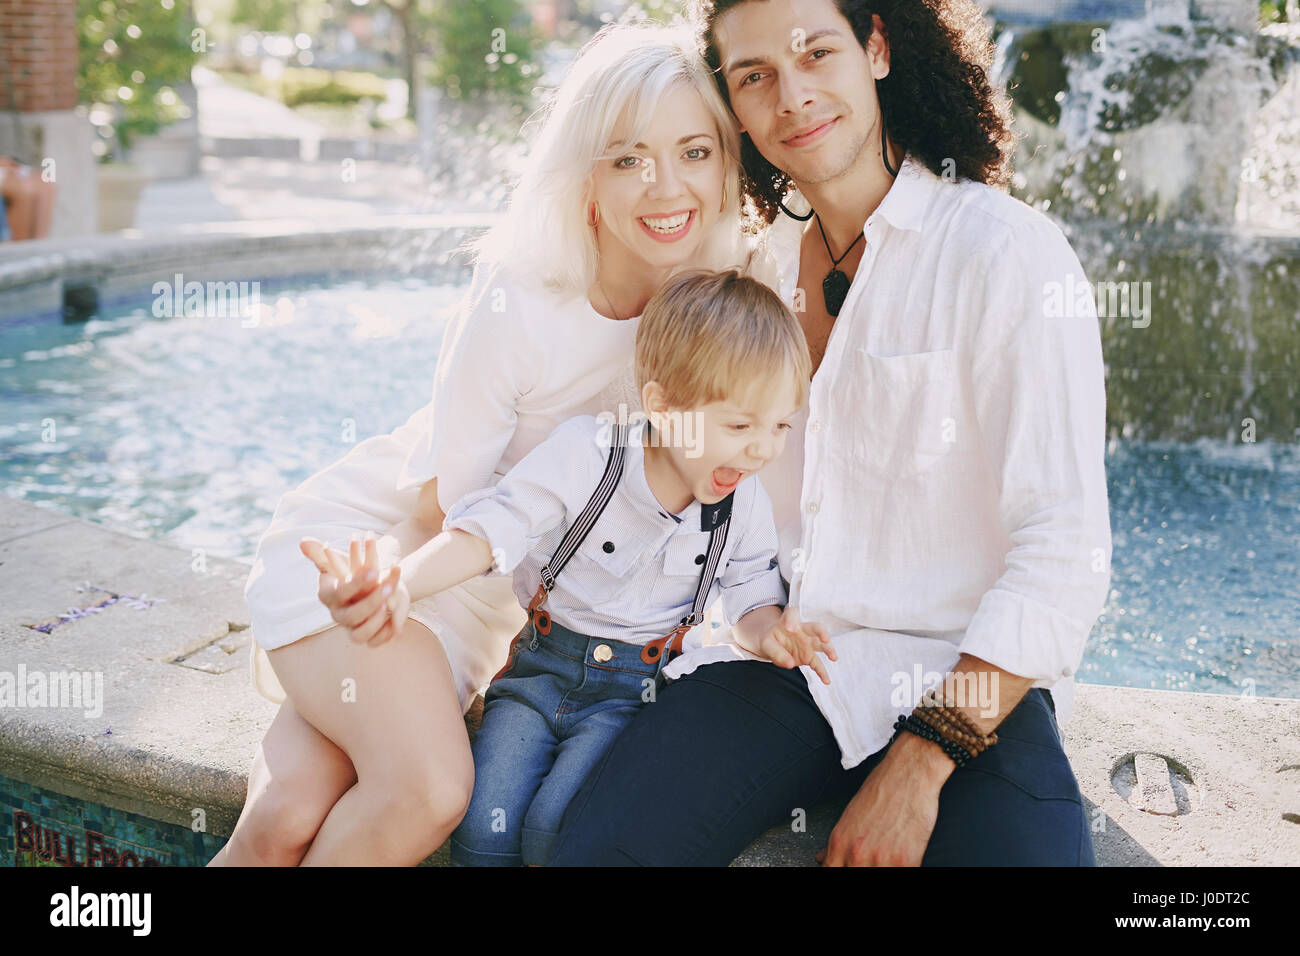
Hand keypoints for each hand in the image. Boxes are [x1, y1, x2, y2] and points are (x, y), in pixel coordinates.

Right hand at [300, 532, 409, 646]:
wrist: (368, 587)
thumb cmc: (349, 572)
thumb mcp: (337, 560)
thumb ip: (321, 553)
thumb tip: (303, 542)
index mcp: (328, 597)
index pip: (339, 593)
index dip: (356, 584)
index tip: (375, 570)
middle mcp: (338, 615)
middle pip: (352, 615)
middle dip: (371, 601)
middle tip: (388, 587)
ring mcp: (351, 628)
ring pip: (361, 633)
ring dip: (377, 619)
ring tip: (391, 602)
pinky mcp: (367, 637)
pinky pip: (375, 642)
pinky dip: (385, 633)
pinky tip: (395, 619)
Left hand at [758, 605, 836, 684]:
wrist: (773, 644)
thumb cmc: (771, 639)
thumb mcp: (767, 644)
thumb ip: (776, 652)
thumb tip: (790, 664)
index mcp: (789, 622)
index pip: (792, 615)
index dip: (791, 620)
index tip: (789, 628)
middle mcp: (803, 631)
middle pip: (815, 627)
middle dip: (821, 632)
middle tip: (824, 638)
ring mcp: (808, 644)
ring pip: (821, 645)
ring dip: (828, 650)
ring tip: (833, 657)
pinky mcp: (809, 657)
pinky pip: (817, 664)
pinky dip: (822, 672)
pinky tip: (826, 681)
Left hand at [815, 733, 947, 865]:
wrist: (910, 772)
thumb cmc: (882, 788)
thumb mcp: (850, 813)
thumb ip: (836, 842)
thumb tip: (822, 858)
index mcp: (839, 843)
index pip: (830, 871)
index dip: (839, 870)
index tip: (847, 866)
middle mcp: (856, 854)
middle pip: (850, 876)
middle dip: (862, 868)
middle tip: (872, 859)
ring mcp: (881, 861)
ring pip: (876, 875)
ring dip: (882, 868)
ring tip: (888, 856)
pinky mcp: (906, 862)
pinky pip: (904, 874)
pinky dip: (904, 866)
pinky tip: (904, 858)